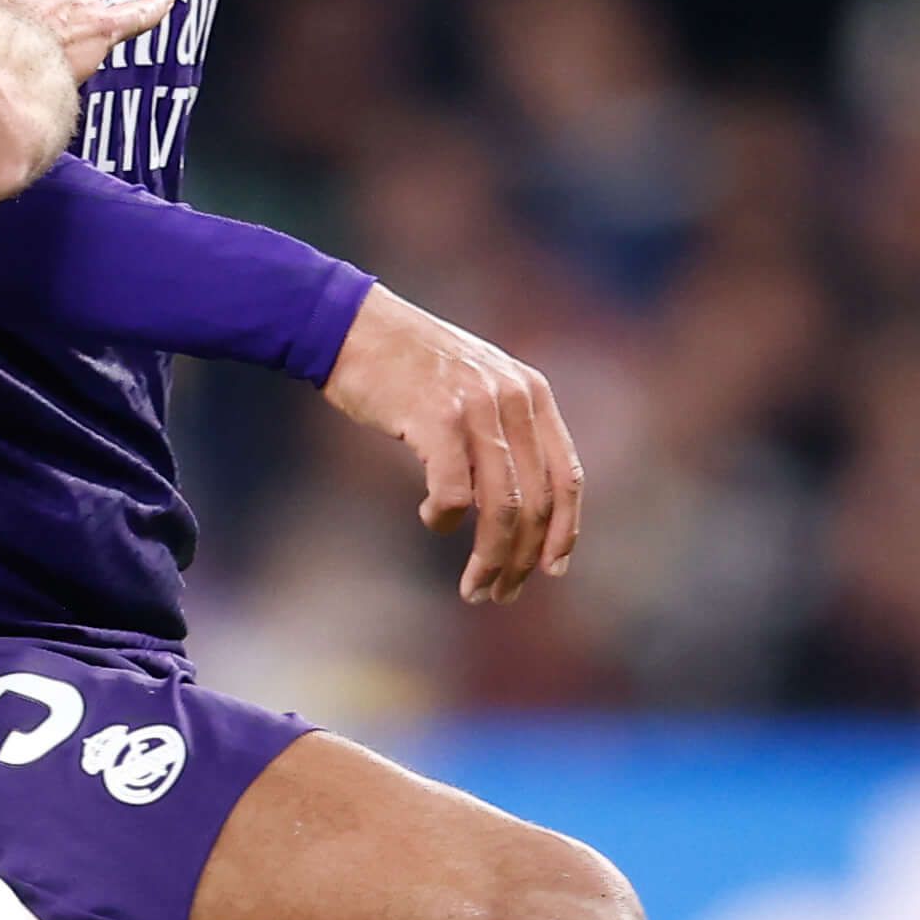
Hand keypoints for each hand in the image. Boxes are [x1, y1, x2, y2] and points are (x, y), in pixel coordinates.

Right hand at [326, 284, 582, 603]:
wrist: (353, 326)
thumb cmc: (408, 366)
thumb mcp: (477, 386)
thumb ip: (506, 432)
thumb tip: (521, 506)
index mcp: (532, 392)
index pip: (567, 476)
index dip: (565, 531)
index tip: (553, 570)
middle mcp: (513, 399)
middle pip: (536, 502)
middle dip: (523, 559)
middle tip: (502, 593)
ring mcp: (476, 408)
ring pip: (501, 508)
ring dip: (491, 558)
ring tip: (474, 587)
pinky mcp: (435, 419)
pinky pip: (452, 494)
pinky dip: (444, 519)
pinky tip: (431, 519)